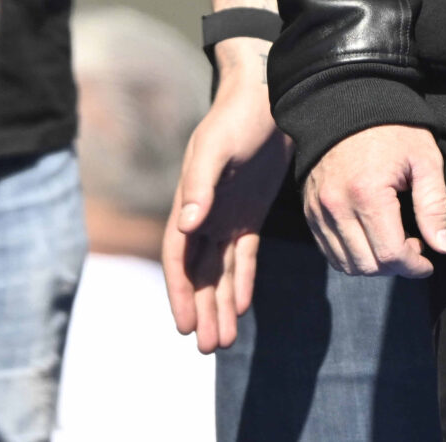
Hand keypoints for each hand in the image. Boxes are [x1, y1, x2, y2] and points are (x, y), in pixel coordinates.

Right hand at [164, 42, 293, 350]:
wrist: (267, 96)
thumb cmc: (235, 118)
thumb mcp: (215, 148)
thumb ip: (200, 185)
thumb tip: (187, 225)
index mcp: (187, 204)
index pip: (179, 259)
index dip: (180, 293)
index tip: (184, 325)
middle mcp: (202, 216)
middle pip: (199, 274)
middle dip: (202, 310)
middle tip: (208, 348)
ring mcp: (225, 216)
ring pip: (220, 271)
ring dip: (221, 304)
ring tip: (222, 341)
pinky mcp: (249, 213)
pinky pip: (243, 256)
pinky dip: (243, 281)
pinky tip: (243, 308)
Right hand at [301, 124, 445, 277]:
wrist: (348, 103)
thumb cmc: (394, 129)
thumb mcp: (424, 159)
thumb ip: (434, 205)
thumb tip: (444, 247)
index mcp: (368, 194)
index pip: (390, 255)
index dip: (414, 266)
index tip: (428, 261)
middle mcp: (336, 207)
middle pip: (367, 265)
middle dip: (396, 266)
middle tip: (414, 247)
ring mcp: (318, 210)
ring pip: (346, 264)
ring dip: (373, 264)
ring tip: (393, 242)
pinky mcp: (310, 210)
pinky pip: (329, 251)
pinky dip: (351, 256)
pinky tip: (371, 239)